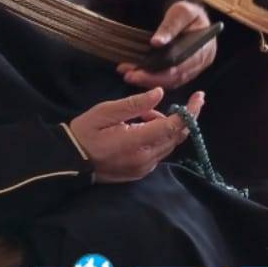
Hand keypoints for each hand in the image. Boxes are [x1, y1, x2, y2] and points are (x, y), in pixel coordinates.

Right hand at [69, 88, 201, 183]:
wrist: (67, 162)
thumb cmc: (84, 133)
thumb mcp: (105, 112)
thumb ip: (135, 104)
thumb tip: (160, 93)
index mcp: (138, 143)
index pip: (174, 127)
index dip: (191, 111)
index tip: (200, 96)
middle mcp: (145, 159)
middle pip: (176, 137)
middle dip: (180, 117)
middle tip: (175, 103)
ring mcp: (143, 168)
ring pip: (169, 144)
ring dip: (165, 127)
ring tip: (144, 115)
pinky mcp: (140, 173)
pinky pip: (159, 152)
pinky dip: (158, 137)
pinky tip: (141, 128)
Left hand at [118, 0, 217, 90]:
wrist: (187, 16)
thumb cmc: (186, 12)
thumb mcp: (180, 12)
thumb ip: (170, 26)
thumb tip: (157, 42)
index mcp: (205, 48)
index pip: (184, 65)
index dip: (163, 71)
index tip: (143, 70)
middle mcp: (202, 62)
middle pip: (176, 77)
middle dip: (151, 78)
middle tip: (129, 76)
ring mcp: (193, 69)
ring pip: (171, 82)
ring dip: (149, 81)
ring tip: (128, 75)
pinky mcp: (184, 72)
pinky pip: (168, 80)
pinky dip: (152, 79)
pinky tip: (136, 75)